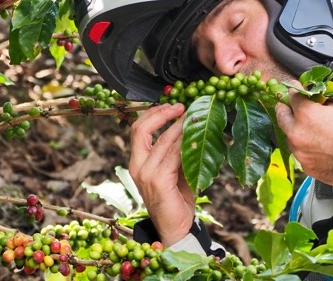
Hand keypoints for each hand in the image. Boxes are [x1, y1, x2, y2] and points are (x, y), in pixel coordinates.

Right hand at [129, 103, 194, 246]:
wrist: (177, 228)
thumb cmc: (177, 198)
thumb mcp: (176, 169)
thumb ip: (177, 151)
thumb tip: (190, 127)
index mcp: (138, 162)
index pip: (138, 129)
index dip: (154, 113)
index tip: (172, 105)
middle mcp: (137, 166)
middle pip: (143, 129)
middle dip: (163, 113)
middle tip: (182, 105)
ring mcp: (146, 174)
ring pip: (163, 140)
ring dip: (180, 126)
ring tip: (194, 116)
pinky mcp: (159, 181)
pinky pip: (173, 155)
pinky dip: (185, 143)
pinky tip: (195, 137)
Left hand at [275, 82, 332, 186]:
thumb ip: (325, 102)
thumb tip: (320, 100)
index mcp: (305, 114)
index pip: (293, 96)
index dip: (294, 90)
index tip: (295, 88)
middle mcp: (296, 133)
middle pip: (281, 117)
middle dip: (284, 110)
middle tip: (286, 106)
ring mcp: (299, 152)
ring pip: (289, 138)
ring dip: (295, 132)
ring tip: (305, 131)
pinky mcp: (306, 167)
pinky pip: (301, 154)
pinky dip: (306, 149)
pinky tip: (316, 149)